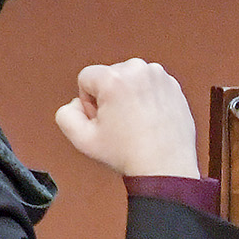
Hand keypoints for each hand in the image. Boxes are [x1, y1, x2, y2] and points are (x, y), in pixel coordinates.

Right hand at [54, 58, 199, 177]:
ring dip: (128, 96)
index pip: (86, 78)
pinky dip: (147, 99)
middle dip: (110, 97)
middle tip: (120, 125)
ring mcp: (159, 76)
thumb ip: (65, 115)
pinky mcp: (173, 85)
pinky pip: (150, 85)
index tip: (103, 121)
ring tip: (136, 123)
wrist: (165, 168)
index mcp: (114, 78)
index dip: (88, 102)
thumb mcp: (82, 140)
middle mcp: (138, 70)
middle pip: (109, 76)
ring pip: (130, 80)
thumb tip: (76, 103)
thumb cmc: (128, 155)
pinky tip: (149, 121)